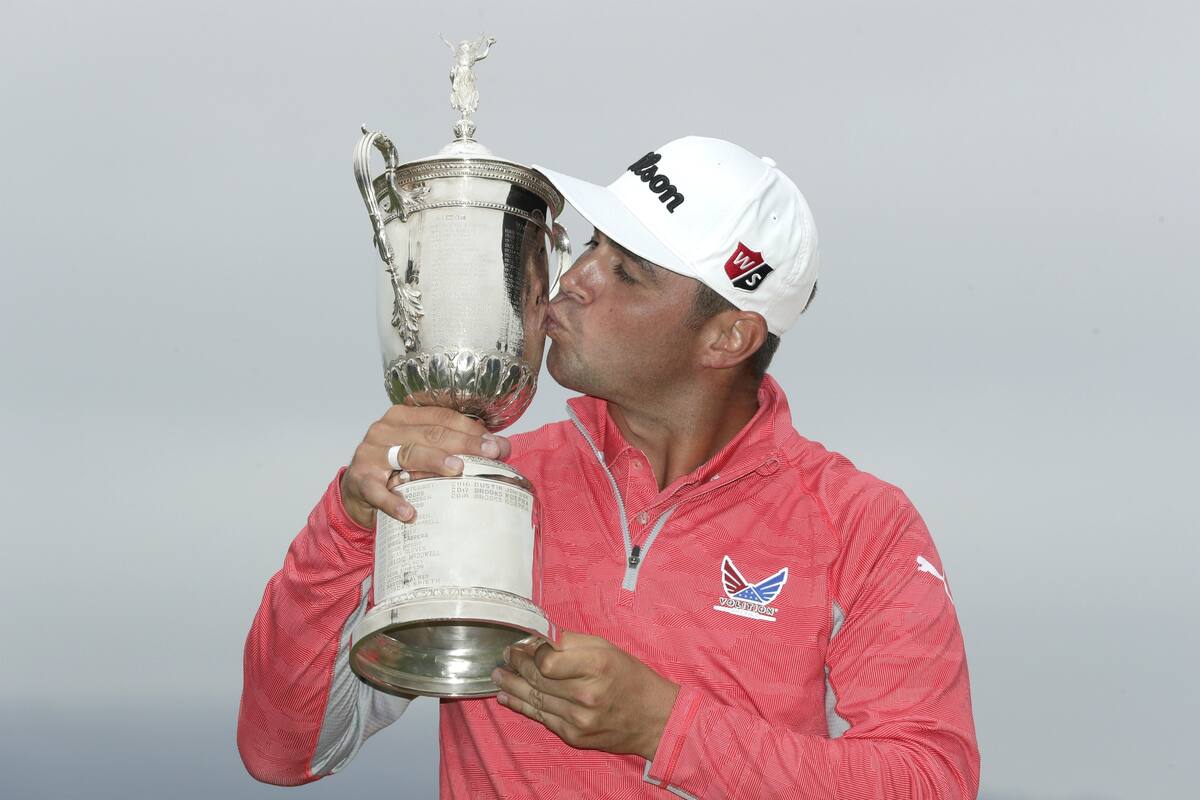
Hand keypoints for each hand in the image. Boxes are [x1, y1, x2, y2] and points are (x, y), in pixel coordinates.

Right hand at [340, 406, 509, 528]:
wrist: (358, 492)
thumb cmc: (396, 469)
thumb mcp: (425, 452)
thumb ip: (456, 446)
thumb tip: (501, 446)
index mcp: (403, 416)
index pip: (442, 417)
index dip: (471, 429)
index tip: (496, 444)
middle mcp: (386, 430)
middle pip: (431, 433)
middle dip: (464, 443)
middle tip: (489, 455)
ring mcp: (371, 454)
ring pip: (408, 453)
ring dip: (434, 461)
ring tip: (457, 470)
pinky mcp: (360, 480)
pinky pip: (377, 491)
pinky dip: (393, 501)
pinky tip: (410, 512)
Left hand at [492, 631, 679, 759]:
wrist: (653, 718)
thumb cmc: (630, 677)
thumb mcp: (606, 648)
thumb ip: (570, 642)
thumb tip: (537, 639)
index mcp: (597, 665)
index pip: (547, 659)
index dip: (530, 651)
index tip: (523, 644)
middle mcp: (586, 695)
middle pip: (538, 679)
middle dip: (516, 665)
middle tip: (505, 656)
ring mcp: (579, 720)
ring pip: (535, 699)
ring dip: (512, 686)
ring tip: (498, 675)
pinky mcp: (574, 737)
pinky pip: (542, 718)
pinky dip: (522, 706)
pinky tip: (508, 698)